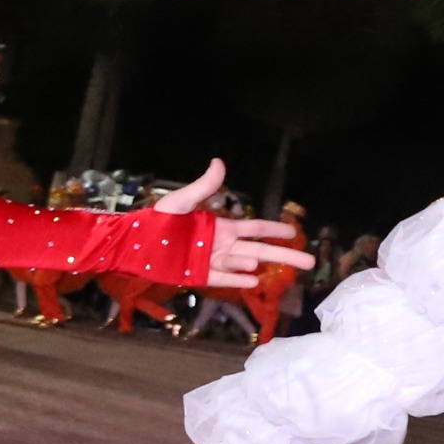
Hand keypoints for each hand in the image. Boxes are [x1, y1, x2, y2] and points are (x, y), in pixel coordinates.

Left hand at [152, 159, 307, 290]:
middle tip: (309, 262)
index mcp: (220, 227)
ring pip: (242, 264)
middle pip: (259, 250)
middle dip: (283, 255)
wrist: (134, 244)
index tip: (294, 232)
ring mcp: (212, 262)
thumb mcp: (181, 201)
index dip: (274, 230)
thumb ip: (203, 186)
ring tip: (267, 266)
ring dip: (254, 264)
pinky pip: (223, 279)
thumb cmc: (156, 221)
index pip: (255, 229)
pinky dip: (237, 280)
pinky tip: (254, 281)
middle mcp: (221, 246)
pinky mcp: (199, 276)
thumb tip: (219, 162)